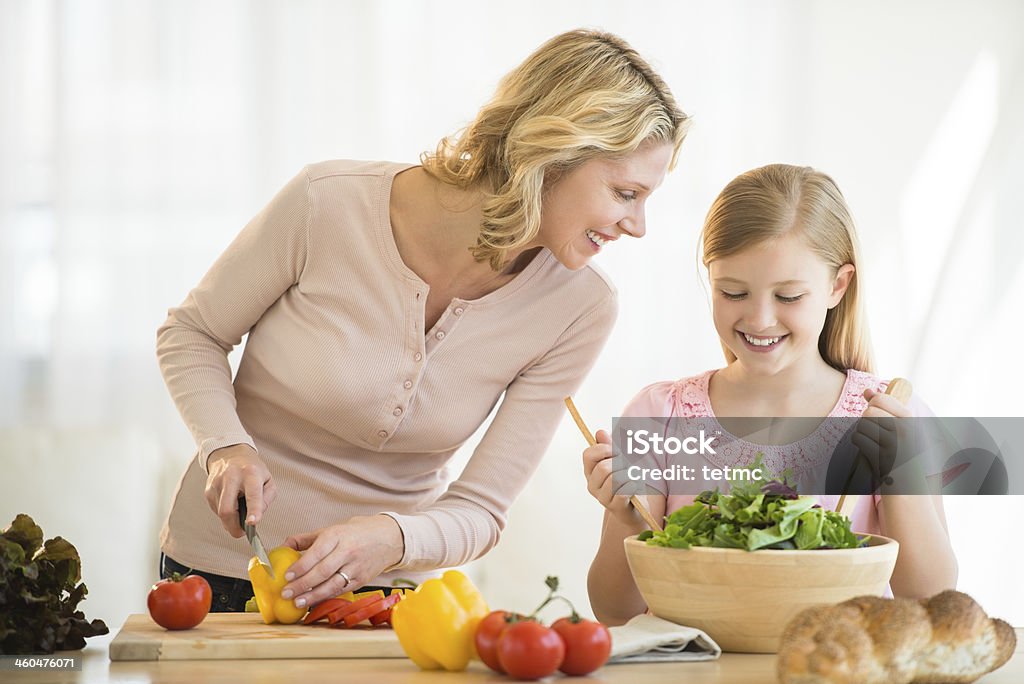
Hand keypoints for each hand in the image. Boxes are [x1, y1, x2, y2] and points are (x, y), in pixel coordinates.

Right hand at [205, 444, 276, 536]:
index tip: (252, 523)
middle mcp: (231, 477)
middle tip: (242, 531)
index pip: (252, 495)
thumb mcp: (268, 480)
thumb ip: (267, 499)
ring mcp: (217, 483)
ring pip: (220, 513)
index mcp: (250, 473)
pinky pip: (216, 510)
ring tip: (239, 509)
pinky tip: (231, 503)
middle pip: (227, 510)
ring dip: (230, 520)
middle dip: (234, 526)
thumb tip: (257, 517)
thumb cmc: (252, 469)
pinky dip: (225, 513)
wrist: (230, 453)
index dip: (253, 510)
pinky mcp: (208, 490)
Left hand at [280, 514, 404, 608]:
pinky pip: (341, 590)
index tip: (287, 575)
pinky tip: (314, 602)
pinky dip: (326, 597)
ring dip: (313, 596)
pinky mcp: (362, 580)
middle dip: (302, 584)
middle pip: (322, 571)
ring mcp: (356, 567)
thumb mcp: (331, 530)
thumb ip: (306, 539)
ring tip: (297, 602)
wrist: (389, 537)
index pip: (316, 552)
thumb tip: (282, 547)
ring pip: (332, 584)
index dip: (301, 565)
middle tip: (286, 592)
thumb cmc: (355, 533)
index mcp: (338, 535)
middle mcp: (348, 551)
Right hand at [583, 429, 638, 525]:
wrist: (636, 509)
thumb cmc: (627, 482)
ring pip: (614, 479)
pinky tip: (636, 486)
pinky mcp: (615, 507)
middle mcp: (592, 485)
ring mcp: (602, 498)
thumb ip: (609, 447)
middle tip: (629, 465)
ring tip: (633, 477)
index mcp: (591, 471)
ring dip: (628, 475)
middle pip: (603, 467)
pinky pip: (623, 491)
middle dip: (620, 463)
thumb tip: (599, 432)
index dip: (604, 448)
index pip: (588, 455)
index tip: (617, 450)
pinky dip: (633, 485)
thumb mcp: (619, 461)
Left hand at [852, 388, 919, 490]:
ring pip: (862, 424)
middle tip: (877, 437)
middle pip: (869, 410)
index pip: (881, 399)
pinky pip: (858, 438)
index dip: (873, 406)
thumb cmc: (903, 460)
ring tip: (875, 447)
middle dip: (866, 422)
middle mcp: (906, 430)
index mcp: (912, 422)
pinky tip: (870, 454)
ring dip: (862, 434)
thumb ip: (885, 409)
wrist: (911, 494)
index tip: (879, 419)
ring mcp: (895, 444)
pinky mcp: (883, 457)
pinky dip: (859, 444)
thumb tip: (867, 391)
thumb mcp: (901, 432)